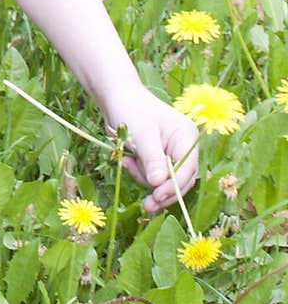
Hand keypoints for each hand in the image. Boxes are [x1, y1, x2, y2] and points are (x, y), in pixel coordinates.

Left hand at [103, 87, 198, 214]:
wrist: (115, 97)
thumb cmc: (130, 109)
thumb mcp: (142, 134)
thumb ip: (152, 159)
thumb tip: (158, 183)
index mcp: (186, 136)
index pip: (187, 169)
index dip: (174, 186)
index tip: (156, 197)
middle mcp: (183, 146)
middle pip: (180, 180)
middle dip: (161, 191)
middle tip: (146, 205)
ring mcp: (171, 153)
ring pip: (164, 181)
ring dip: (144, 178)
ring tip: (127, 163)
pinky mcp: (158, 158)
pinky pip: (152, 176)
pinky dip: (139, 173)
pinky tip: (127, 162)